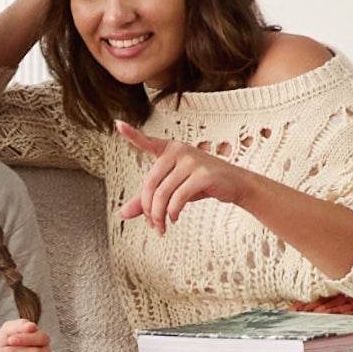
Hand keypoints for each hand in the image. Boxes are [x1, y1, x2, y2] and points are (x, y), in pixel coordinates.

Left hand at [116, 121, 254, 235]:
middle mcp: (179, 151)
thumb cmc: (200, 183)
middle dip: (148, 209)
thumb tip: (123, 213)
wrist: (235, 184)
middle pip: (150, 183)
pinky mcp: (203, 174)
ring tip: (162, 226)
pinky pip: (178, 198)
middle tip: (152, 224)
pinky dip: (173, 212)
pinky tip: (174, 217)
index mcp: (169, 150)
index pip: (147, 142)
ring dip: (159, 216)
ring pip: (163, 194)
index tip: (118, 124)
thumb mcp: (171, 189)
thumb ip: (147, 199)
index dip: (132, 134)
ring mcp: (192, 161)